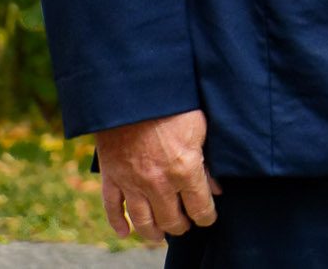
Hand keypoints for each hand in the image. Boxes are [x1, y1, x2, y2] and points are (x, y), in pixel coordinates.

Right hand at [95, 108, 220, 244]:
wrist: (133, 91)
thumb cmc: (173, 103)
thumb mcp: (200, 129)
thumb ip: (207, 163)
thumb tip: (215, 188)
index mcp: (185, 170)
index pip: (200, 208)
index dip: (207, 217)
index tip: (208, 218)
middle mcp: (159, 183)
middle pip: (172, 220)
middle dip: (182, 226)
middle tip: (186, 225)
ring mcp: (132, 182)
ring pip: (143, 221)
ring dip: (153, 232)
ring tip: (160, 236)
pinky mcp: (111, 177)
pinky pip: (112, 208)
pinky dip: (118, 224)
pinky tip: (124, 232)